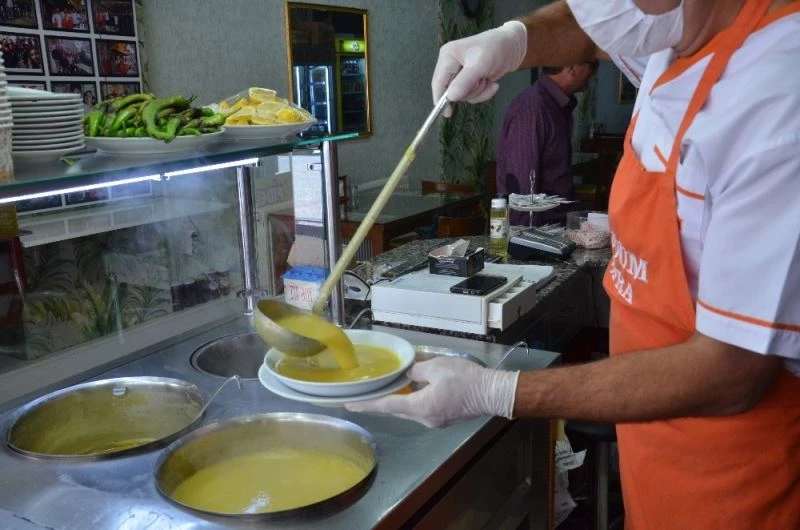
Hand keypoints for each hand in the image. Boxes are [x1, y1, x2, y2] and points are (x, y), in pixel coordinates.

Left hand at [345, 357, 518, 427]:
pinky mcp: (444, 418)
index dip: (366, 404)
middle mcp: (423, 419)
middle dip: (380, 402)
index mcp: (419, 406)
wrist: (493, 393)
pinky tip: (411, 390)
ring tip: (385, 388)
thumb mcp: (437, 367)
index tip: (349, 405)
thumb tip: (405, 373)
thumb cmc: (465, 379)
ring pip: (409, 410)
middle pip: (396, 409)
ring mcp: (434, 421)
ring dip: (398, 399)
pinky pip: (422, 409)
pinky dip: (413, 400)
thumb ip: (415, 370)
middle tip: (361, 396)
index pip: (386, 405)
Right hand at [432, 21, 526, 115]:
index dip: (440, 99)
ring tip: (488, 78)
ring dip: (479, 91)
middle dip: (470, 90)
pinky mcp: (471, 79)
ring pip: (464, 95)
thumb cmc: (497, 48)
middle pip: (452, 91)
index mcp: (448, 56)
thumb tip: (450, 97)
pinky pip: (473, 95)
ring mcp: (462, 73)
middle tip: (482, 79)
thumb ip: (465, 81)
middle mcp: (452, 65)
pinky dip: (484, 92)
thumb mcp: (481, 64)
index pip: (438, 82)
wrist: (514, 46)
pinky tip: (492, 82)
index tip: (447, 113)